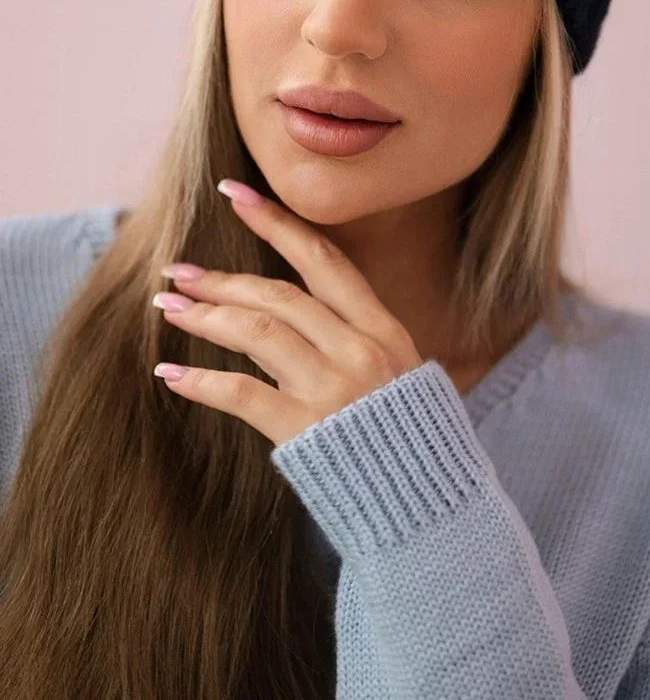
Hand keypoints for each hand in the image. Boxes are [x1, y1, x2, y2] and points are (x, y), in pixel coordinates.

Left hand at [151, 180, 424, 445]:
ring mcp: (333, 389)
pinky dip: (201, 381)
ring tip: (168, 309)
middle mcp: (360, 350)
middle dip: (223, 280)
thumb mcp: (396, 373)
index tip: (234, 193)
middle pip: (279, 295)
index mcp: (384, 329)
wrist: (430, 506)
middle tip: (178, 272)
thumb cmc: (409, 438)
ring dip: (206, 316)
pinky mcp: (306, 431)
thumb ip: (346, 338)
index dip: (275, 222)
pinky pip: (241, 393)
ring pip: (257, 332)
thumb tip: (280, 308)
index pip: (322, 260)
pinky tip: (170, 374)